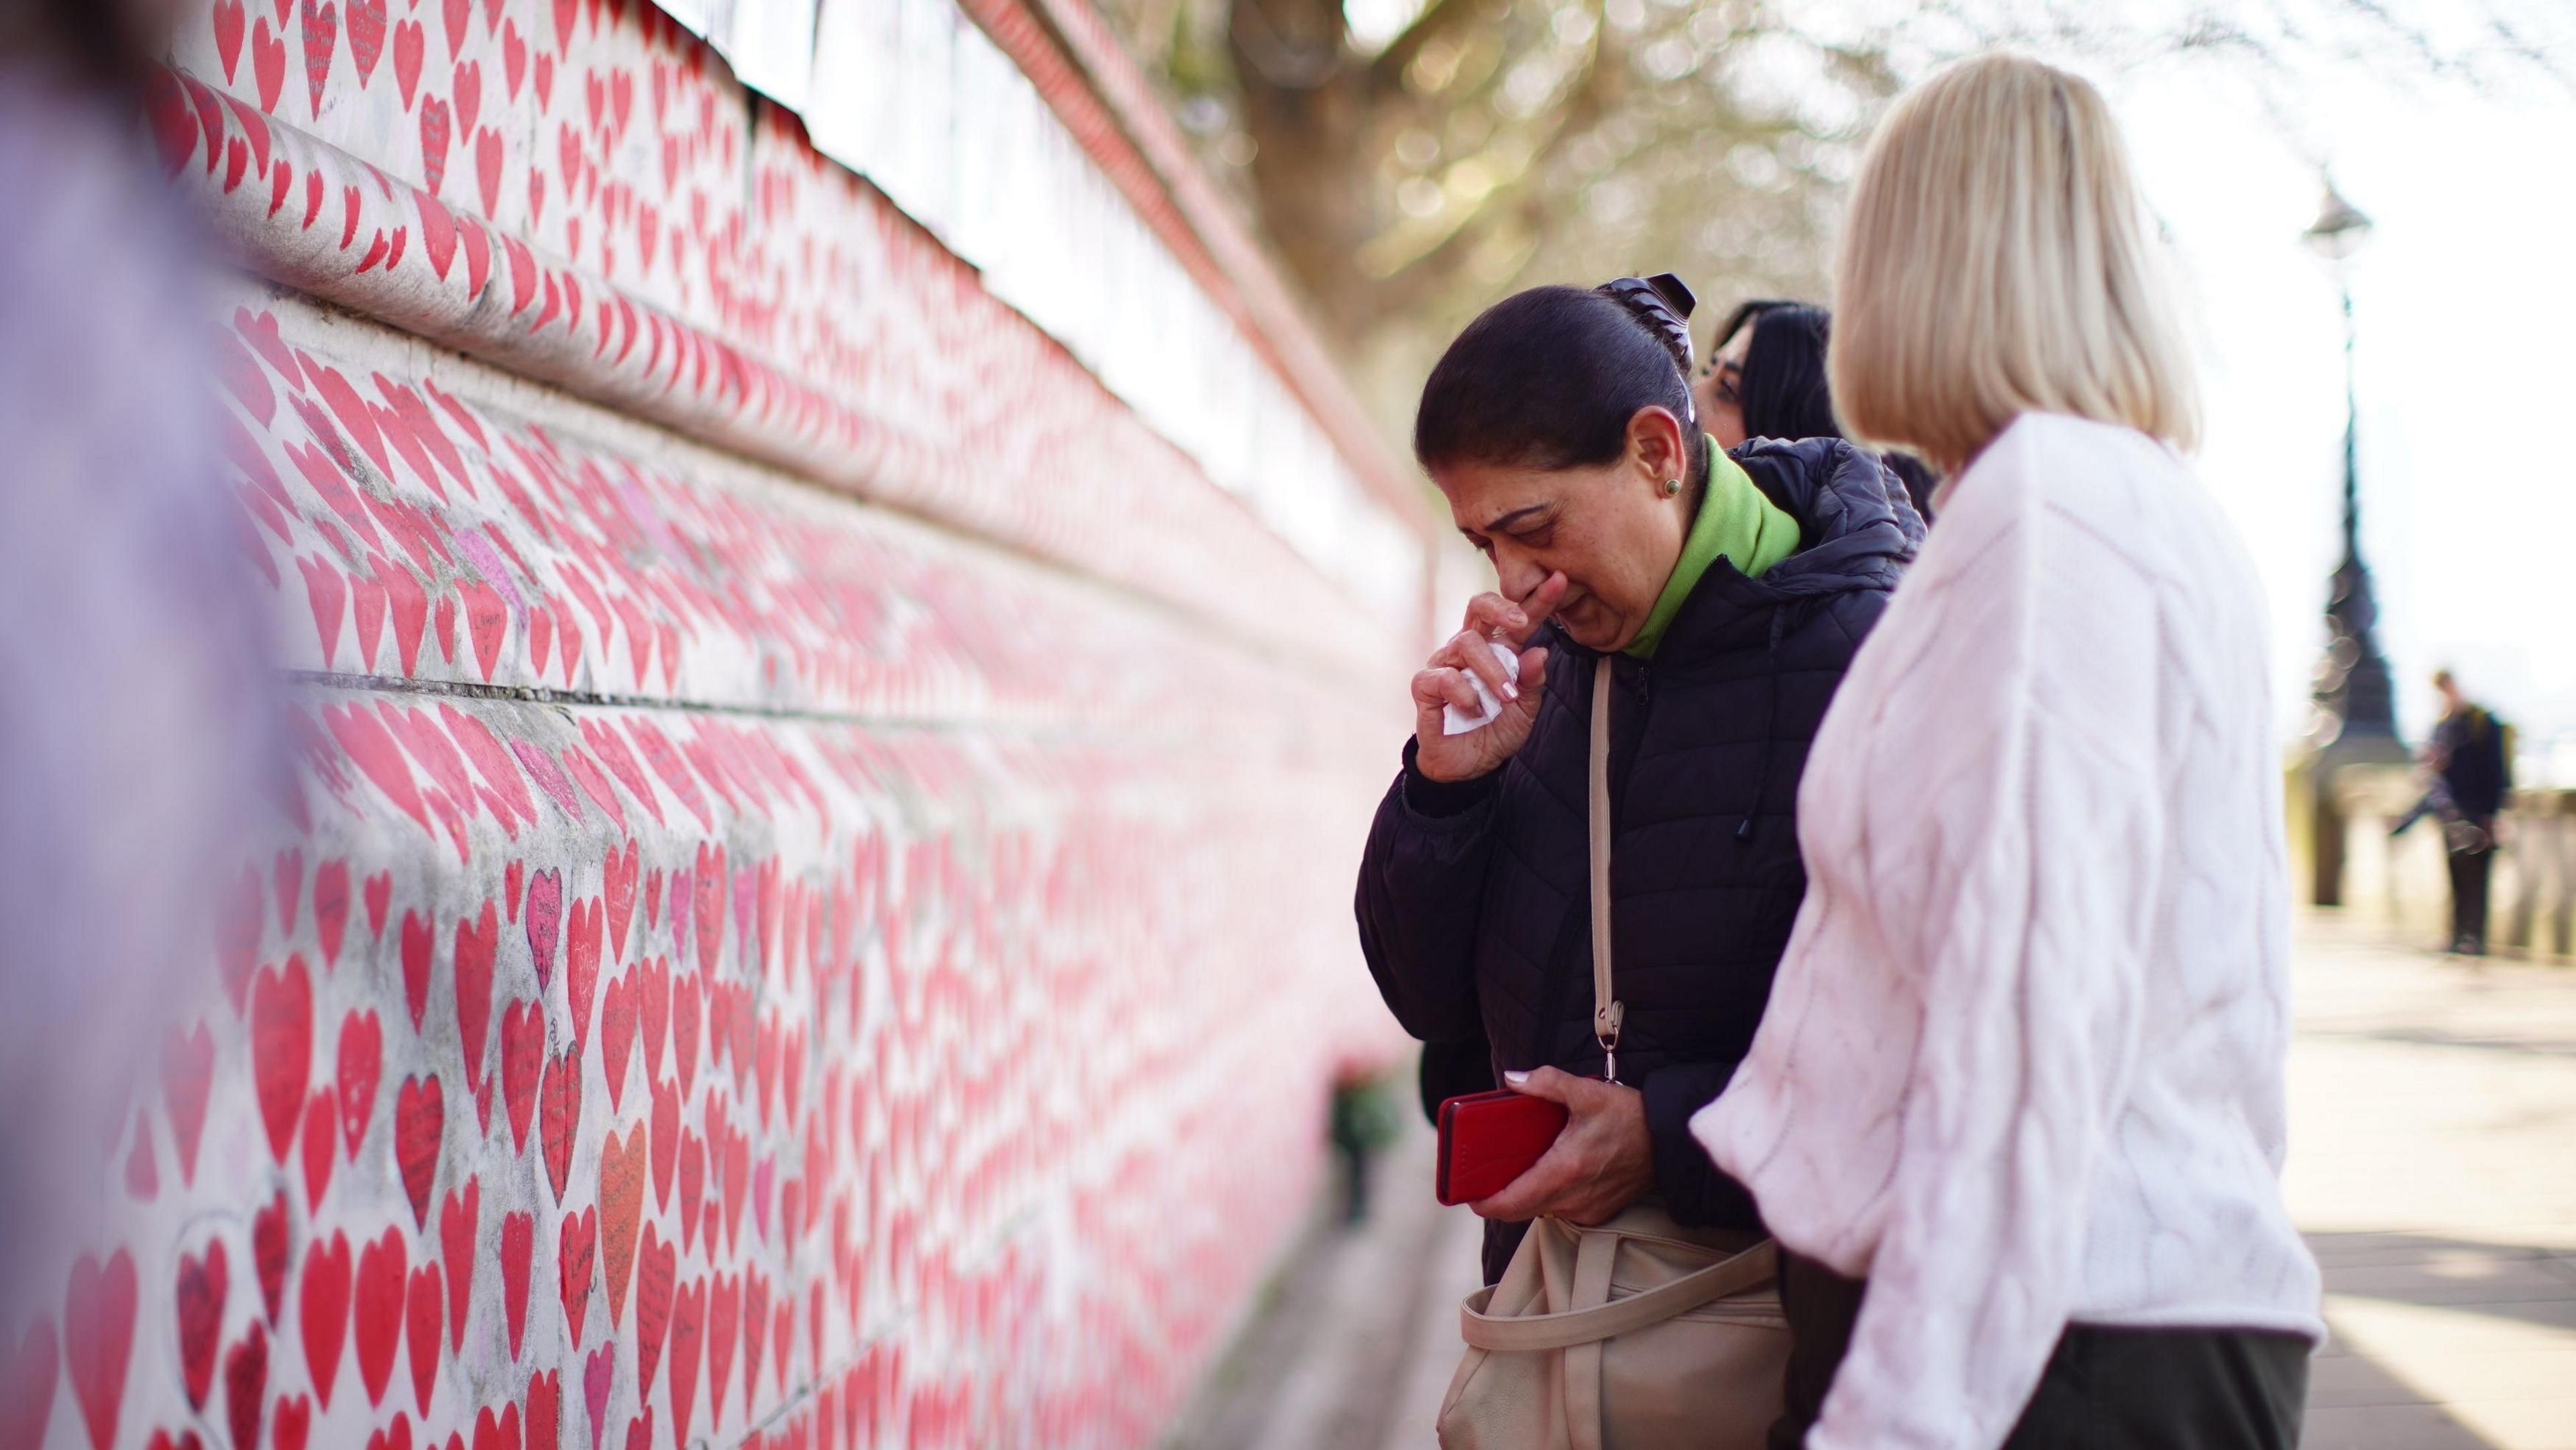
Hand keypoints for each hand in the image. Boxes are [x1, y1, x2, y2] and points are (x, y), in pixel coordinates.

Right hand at [1412, 573, 1567, 783]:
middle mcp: (1470, 648)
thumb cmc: (1496, 730)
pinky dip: (1464, 693)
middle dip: (1502, 607)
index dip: (1539, 599)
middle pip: (1479, 606)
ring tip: (1505, 697)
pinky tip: (1473, 709)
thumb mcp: (1525, 709)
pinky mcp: (1425, 685)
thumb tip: (1540, 653)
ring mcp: (1446, 663)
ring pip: (1466, 643)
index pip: (1518, 617)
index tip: (1559, 580)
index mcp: (1499, 648)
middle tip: (1522, 623)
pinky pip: (1444, 676)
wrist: (1468, 766)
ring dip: (1492, 671)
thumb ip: (1532, 682)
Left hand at [1470, 1066, 1653, 1226]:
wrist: (1669, 1140)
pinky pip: (1561, 1210)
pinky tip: (1548, 1173)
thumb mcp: (1587, 1092)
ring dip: (1525, 1196)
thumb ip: (1546, 1083)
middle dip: (1499, 1199)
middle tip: (1483, 1179)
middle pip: (1520, 1211)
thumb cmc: (1629, 1117)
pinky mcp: (1598, 1212)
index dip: (1484, 1203)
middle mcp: (1573, 1198)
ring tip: (1515, 1170)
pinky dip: (1549, 1197)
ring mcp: (1586, 1209)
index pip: (1511, 1202)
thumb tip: (1512, 1079)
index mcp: (1564, 1171)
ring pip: (1541, 1210)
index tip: (1468, 1194)